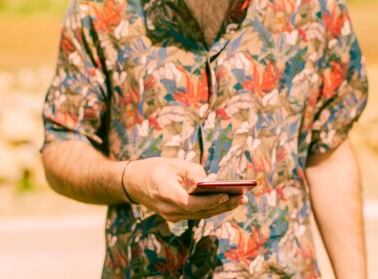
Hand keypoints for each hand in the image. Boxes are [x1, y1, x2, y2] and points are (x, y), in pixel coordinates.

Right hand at [122, 157, 246, 221]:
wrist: (134, 183)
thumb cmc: (155, 168)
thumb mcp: (173, 163)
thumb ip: (192, 171)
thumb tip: (210, 181)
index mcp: (164, 191)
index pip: (189, 202)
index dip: (209, 200)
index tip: (226, 194)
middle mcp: (167, 208)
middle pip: (199, 211)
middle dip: (223, 205)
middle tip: (243, 198)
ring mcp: (170, 215)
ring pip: (200, 215)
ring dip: (221, 209)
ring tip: (240, 200)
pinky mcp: (175, 216)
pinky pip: (197, 214)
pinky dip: (212, 209)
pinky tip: (227, 202)